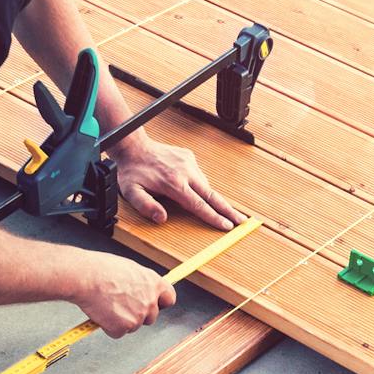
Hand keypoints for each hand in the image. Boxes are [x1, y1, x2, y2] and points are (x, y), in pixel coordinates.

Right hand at [73, 252, 175, 336]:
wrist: (85, 277)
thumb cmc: (101, 269)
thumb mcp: (129, 269)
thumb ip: (139, 282)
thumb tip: (139, 289)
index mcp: (153, 283)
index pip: (169, 298)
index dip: (160, 303)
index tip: (154, 304)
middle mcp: (150, 301)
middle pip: (151, 317)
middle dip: (137, 315)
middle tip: (120, 306)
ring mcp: (138, 316)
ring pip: (133, 326)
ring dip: (121, 320)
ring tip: (106, 304)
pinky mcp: (124, 327)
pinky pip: (117, 332)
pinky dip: (108, 326)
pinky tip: (101, 312)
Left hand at [107, 135, 242, 229]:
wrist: (134, 147)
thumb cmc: (132, 172)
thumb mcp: (132, 192)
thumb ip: (146, 206)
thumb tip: (162, 218)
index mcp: (174, 184)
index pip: (199, 205)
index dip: (214, 217)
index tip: (227, 226)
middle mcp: (185, 173)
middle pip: (212, 195)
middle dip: (228, 210)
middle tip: (242, 220)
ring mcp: (189, 163)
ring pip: (206, 185)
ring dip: (213, 198)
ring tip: (221, 209)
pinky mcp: (189, 157)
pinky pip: (199, 175)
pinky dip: (200, 185)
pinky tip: (195, 189)